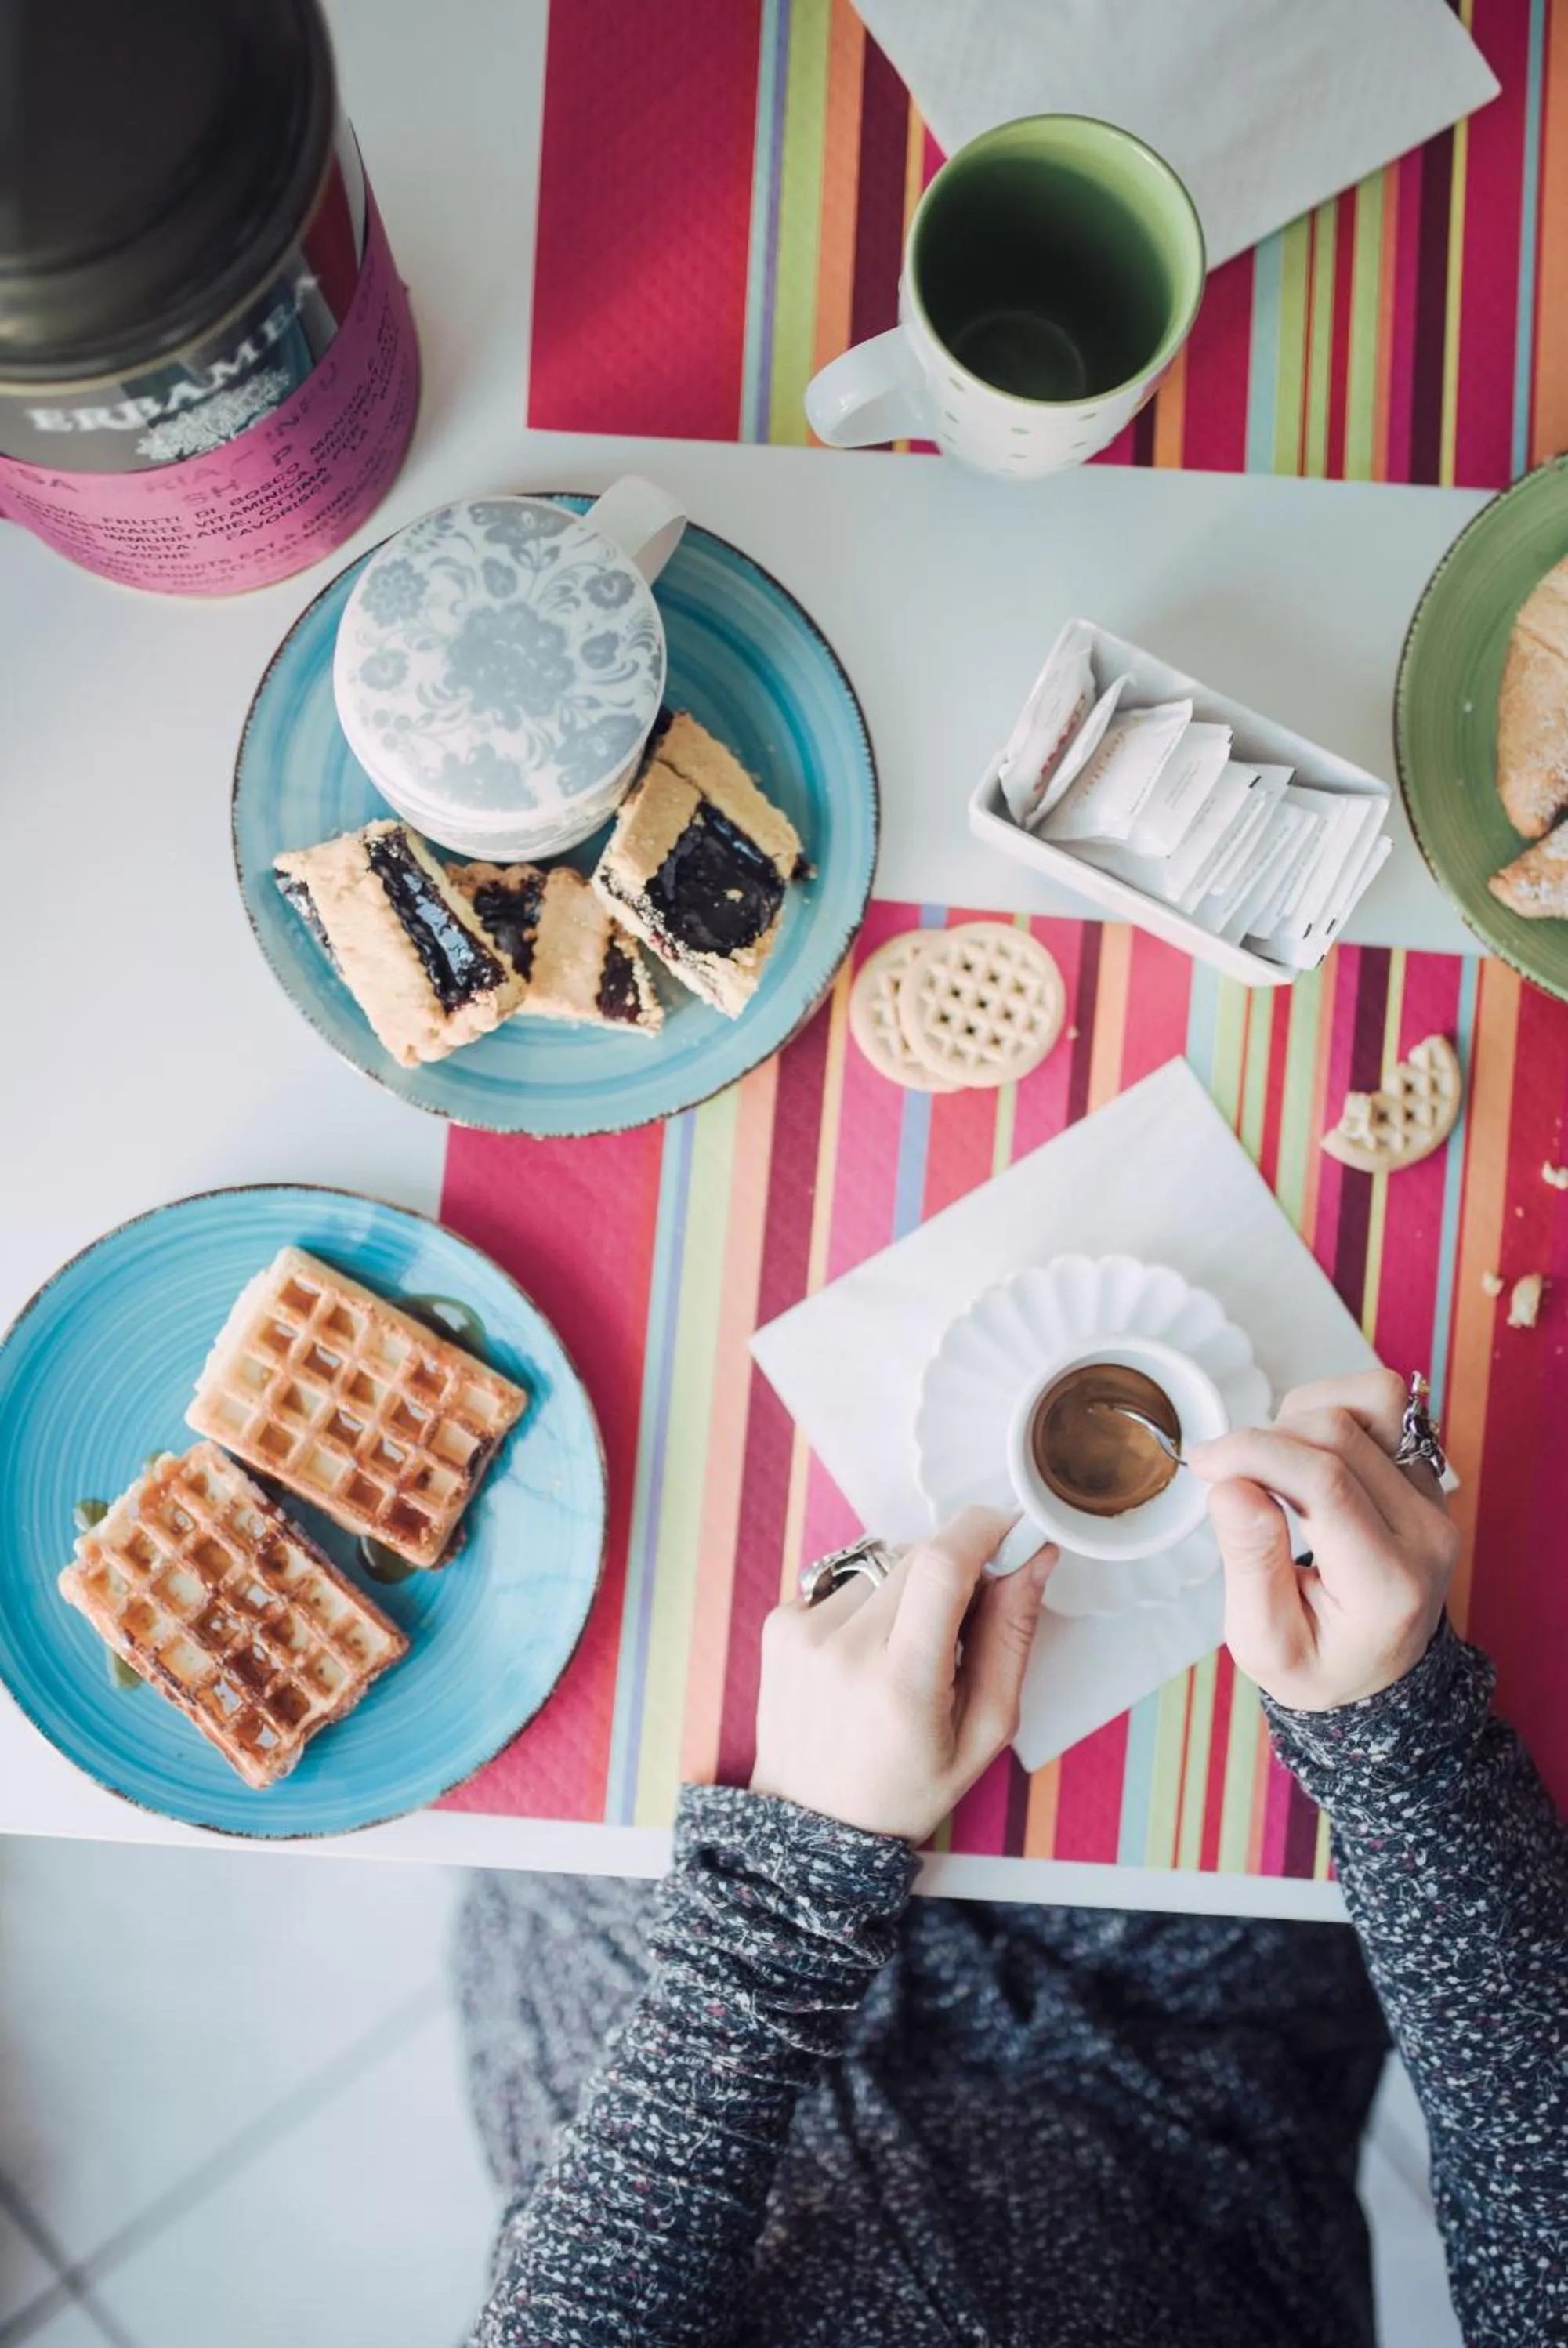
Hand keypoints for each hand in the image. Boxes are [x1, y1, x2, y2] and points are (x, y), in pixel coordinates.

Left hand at [750, 1509, 1055, 1842]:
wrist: (812, 1825)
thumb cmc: (906, 1787)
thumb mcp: (983, 1732)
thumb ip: (1011, 1639)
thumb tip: (1033, 1559)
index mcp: (903, 1683)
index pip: (942, 1565)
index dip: (983, 1530)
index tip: (1009, 1530)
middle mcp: (845, 1649)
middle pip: (917, 1554)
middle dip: (955, 1566)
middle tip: (964, 1618)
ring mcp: (804, 1633)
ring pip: (882, 1564)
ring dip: (908, 1589)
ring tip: (905, 1651)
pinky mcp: (779, 1624)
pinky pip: (845, 1581)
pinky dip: (868, 1604)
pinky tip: (866, 1655)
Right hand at [1188, 1369, 1459, 1711]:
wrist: (1376, 1675)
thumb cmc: (1317, 1663)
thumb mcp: (1263, 1643)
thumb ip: (1250, 1563)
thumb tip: (1231, 1484)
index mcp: (1388, 1584)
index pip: (1326, 1482)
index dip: (1254, 1454)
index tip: (1204, 1464)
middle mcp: (1425, 1532)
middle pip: (1341, 1435)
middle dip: (1265, 1437)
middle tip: (1224, 1471)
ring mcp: (1432, 1497)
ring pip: (1371, 1402)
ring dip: (1304, 1414)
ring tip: (1272, 1461)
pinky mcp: (1424, 1473)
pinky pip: (1383, 1405)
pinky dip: (1330, 1408)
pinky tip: (1302, 1451)